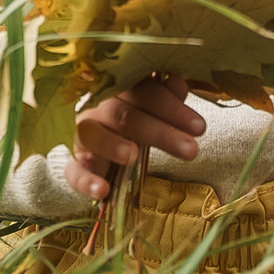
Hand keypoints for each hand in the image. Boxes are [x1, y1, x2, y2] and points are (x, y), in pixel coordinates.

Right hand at [67, 75, 205, 199]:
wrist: (98, 149)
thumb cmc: (134, 124)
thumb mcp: (152, 112)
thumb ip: (165, 100)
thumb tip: (179, 83)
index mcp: (121, 91)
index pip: (144, 91)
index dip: (171, 107)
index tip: (199, 127)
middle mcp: (98, 108)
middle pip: (124, 115)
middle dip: (159, 132)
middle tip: (190, 150)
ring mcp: (81, 135)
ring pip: (93, 135)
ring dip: (113, 145)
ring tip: (134, 156)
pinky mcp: (73, 164)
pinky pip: (74, 171)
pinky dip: (86, 181)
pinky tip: (102, 190)